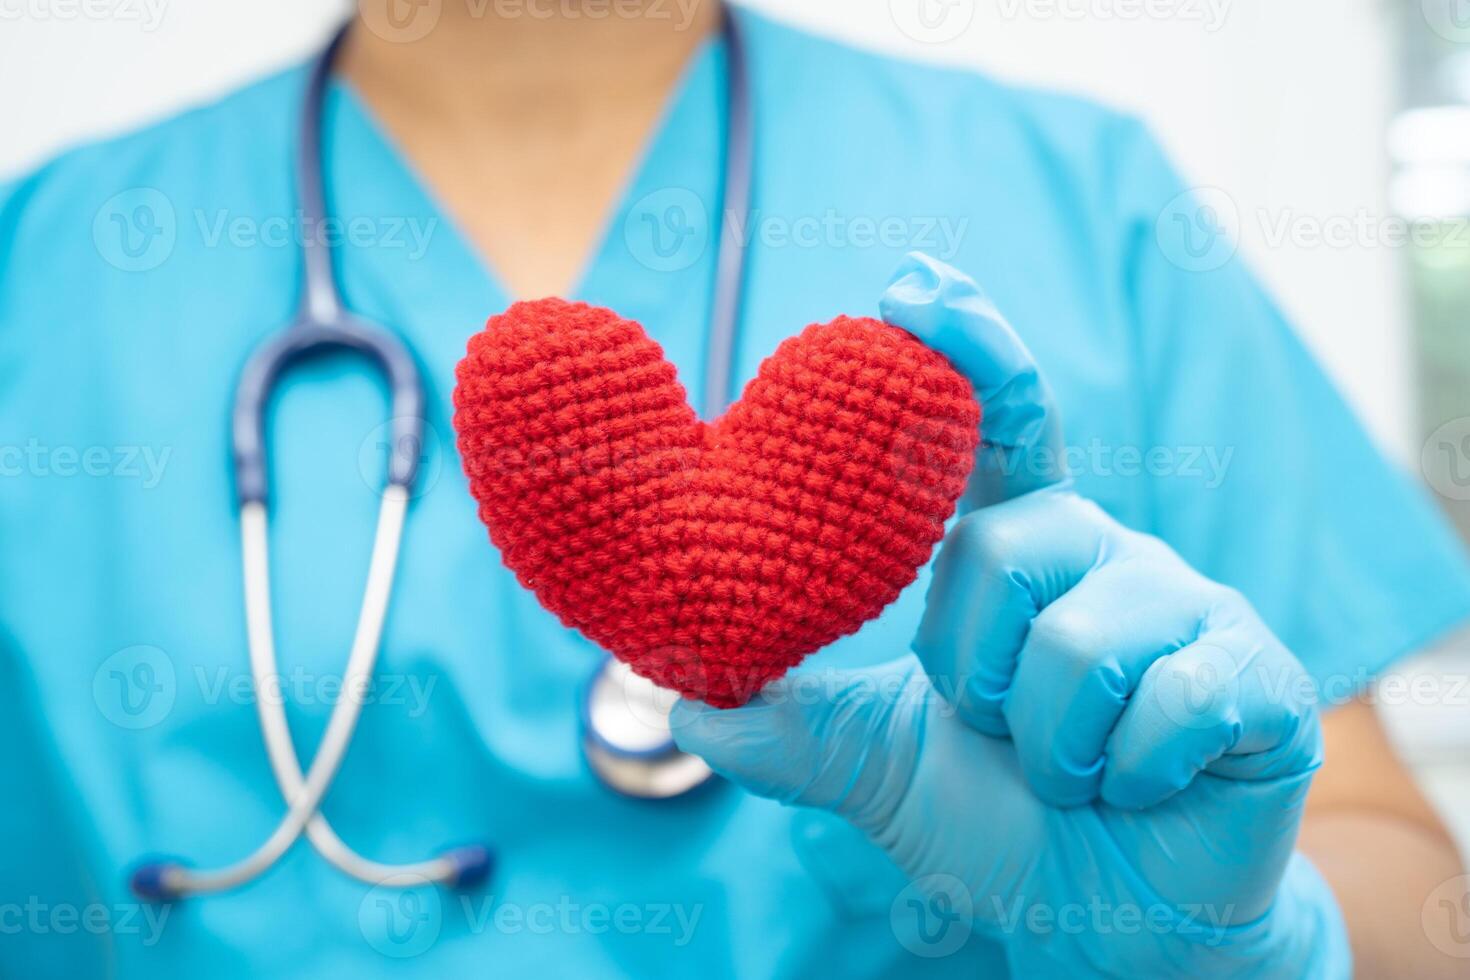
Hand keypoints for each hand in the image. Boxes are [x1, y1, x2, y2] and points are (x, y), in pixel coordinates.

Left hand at [671, 255, 1349, 976]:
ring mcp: (1190, 607)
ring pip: (1081, 640)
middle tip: (998, 727)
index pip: (998, 426)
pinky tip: (1138, 786)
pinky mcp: (1258, 673)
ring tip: (1069, 771)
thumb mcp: (879, 769)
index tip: (911, 285)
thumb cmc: (997, 819)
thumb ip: (793, 730)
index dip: (964, 350)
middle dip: (975, 667)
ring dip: (1047, 743)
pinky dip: (1124, 773)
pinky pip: (1169, 700)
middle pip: (1006, 546)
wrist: (1105, 921)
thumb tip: (687, 703)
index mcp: (1019, 552)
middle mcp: (1105, 552)